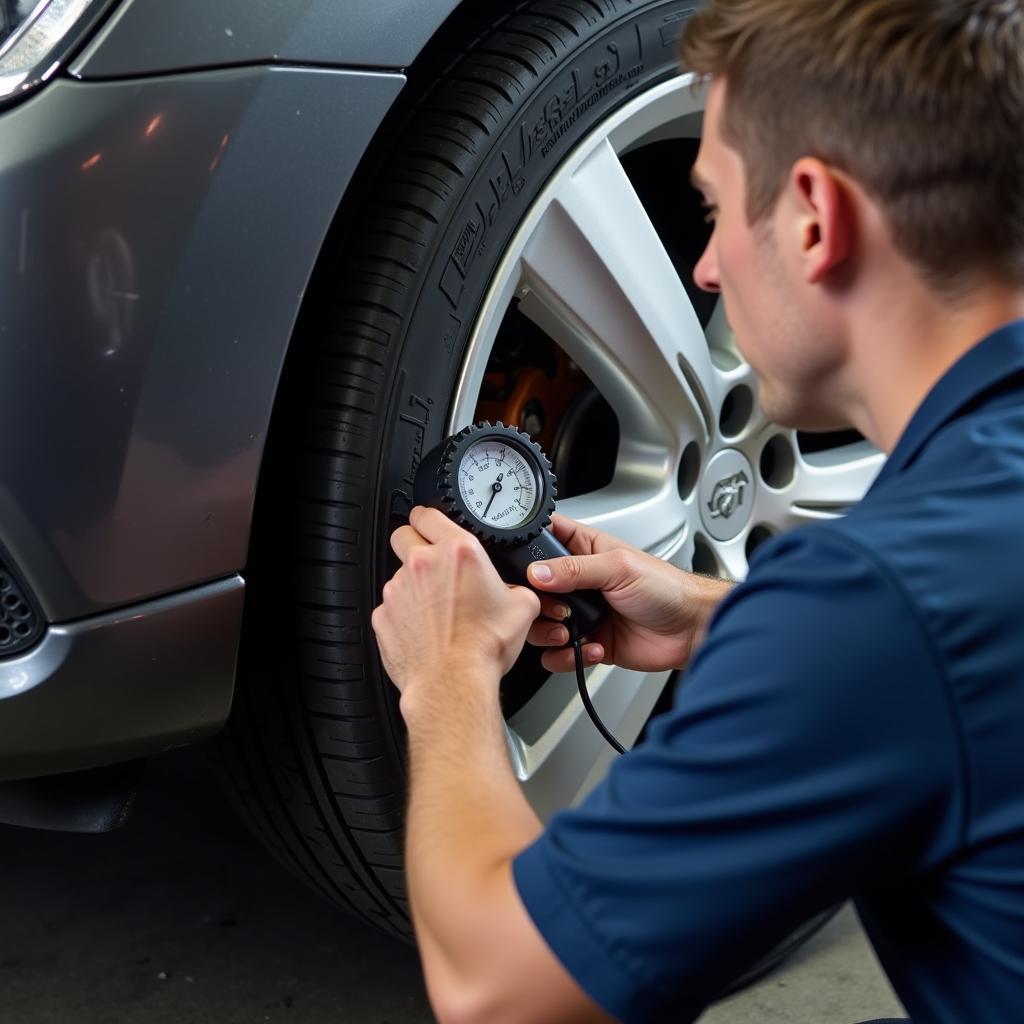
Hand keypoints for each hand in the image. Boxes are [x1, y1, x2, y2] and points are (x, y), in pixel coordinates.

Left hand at [372, 507, 539, 701]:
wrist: (453, 685)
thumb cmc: (483, 648)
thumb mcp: (522, 609)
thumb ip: (518, 589)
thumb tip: (520, 592)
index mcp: (458, 553)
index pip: (428, 513)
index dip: (430, 516)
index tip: (432, 523)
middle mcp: (422, 565)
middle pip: (404, 535)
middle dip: (415, 543)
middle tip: (432, 562)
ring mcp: (398, 589)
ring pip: (399, 574)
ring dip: (414, 585)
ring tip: (436, 609)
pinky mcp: (383, 616)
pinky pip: (391, 606)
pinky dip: (403, 615)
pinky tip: (423, 630)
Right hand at [526, 514, 732, 673]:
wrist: (691, 630)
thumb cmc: (668, 589)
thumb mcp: (619, 568)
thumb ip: (575, 569)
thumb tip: (538, 572)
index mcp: (586, 550)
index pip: (545, 539)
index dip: (529, 548)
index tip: (525, 566)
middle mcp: (580, 582)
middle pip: (534, 589)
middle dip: (537, 604)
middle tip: (558, 608)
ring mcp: (582, 613)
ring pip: (540, 625)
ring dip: (548, 633)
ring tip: (569, 633)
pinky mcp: (588, 642)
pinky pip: (558, 654)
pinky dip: (566, 656)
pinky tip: (591, 648)